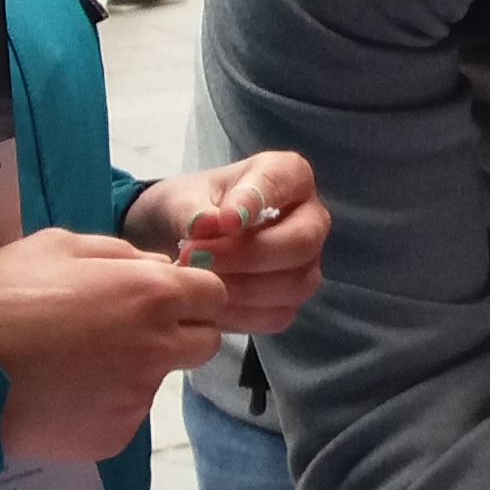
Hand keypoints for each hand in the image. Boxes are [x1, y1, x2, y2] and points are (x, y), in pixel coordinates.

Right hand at [0, 230, 231, 460]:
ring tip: (73, 360)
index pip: (214, 294)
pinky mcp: (113, 436)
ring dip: (133, 369)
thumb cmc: (0, 294)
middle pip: (203, 342)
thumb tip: (156, 266)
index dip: (191, 293)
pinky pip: (124, 414)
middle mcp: (156, 349)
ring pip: (158, 379)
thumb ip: (120, 255)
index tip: (164, 296)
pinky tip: (61, 392)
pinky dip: (103, 404)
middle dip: (178, 332)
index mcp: (151, 294)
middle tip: (124, 329)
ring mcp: (136, 398)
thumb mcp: (58, 246)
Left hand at [121, 152, 330, 333]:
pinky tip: (209, 303)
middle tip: (195, 257)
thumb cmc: (190, 208)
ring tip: (197, 281)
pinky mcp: (292, 299)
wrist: (179, 242)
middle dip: (247, 255)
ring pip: (294, 283)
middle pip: (301, 241)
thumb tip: (208, 225)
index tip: (223, 220)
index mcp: (289, 175)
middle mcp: (310, 218)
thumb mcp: (180, 199)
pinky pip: (278, 314)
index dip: (255, 201)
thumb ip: (192, 209)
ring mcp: (307, 263)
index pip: (284, 181)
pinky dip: (241, 313)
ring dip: (241, 288)